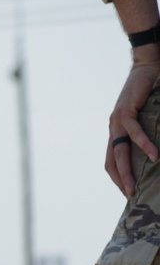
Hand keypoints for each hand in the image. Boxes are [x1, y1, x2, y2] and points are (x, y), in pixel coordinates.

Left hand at [106, 58, 159, 196]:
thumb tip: (154, 156)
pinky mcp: (125, 111)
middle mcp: (112, 129)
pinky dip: (144, 145)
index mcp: (115, 133)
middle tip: (129, 196)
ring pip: (119, 151)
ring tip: (134, 186)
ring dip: (127, 171)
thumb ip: (144, 135)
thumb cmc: (149, 94)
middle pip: (111, 161)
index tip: (127, 192)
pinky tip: (154, 157)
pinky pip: (134, 132)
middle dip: (120, 180)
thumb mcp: (146, 119)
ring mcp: (116, 121)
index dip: (117, 177)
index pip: (111, 161)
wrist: (146, 68)